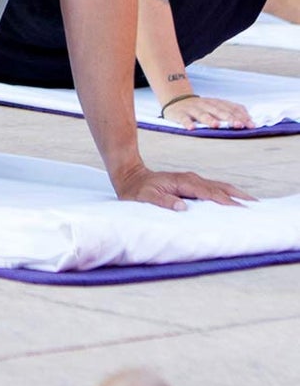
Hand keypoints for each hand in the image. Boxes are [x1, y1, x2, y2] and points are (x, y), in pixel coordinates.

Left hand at [113, 164, 250, 209]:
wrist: (129, 176)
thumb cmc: (136, 190)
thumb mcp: (145, 197)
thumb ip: (162, 201)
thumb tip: (182, 207)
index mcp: (182, 182)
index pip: (208, 192)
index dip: (224, 201)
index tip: (240, 209)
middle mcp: (190, 179)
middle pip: (219, 187)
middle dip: (238, 196)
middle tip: (256, 205)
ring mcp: (192, 180)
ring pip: (219, 186)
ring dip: (235, 193)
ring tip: (252, 203)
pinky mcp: (191, 183)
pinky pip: (213, 188)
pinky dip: (226, 193)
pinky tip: (233, 199)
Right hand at [160, 94, 251, 130]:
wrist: (175, 99)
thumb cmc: (200, 107)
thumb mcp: (215, 106)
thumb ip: (230, 110)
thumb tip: (250, 120)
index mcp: (216, 103)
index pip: (231, 108)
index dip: (241, 116)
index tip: (251, 125)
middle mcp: (205, 104)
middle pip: (218, 111)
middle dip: (229, 118)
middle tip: (238, 125)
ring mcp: (192, 109)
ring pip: (201, 113)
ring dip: (209, 119)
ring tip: (216, 125)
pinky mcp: (179, 114)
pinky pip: (183, 118)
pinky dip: (187, 123)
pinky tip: (191, 128)